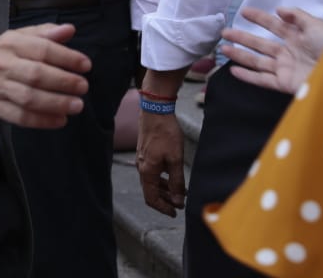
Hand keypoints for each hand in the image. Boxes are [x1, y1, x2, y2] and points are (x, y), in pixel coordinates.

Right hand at [0, 23, 90, 128]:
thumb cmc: (2, 52)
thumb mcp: (20, 36)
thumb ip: (46, 33)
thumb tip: (70, 30)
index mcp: (12, 43)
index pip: (42, 49)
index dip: (66, 57)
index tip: (86, 65)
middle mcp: (3, 65)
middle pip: (36, 74)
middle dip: (63, 82)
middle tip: (83, 86)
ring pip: (28, 98)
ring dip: (56, 103)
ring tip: (77, 105)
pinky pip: (20, 117)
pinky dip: (42, 121)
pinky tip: (60, 120)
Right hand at [136, 99, 186, 215]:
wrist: (156, 110)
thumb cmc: (165, 133)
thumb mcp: (175, 159)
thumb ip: (177, 182)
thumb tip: (178, 201)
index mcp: (147, 171)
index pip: (151, 198)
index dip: (163, 208)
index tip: (176, 213)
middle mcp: (142, 167)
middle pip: (151, 191)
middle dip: (166, 200)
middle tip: (180, 205)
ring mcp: (143, 159)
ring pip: (152, 182)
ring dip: (165, 190)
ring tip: (180, 193)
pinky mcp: (146, 153)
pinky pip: (152, 172)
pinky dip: (163, 179)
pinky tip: (173, 177)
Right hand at [222, 6, 322, 94]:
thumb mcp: (316, 25)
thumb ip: (296, 16)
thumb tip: (278, 10)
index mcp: (296, 36)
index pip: (273, 25)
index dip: (259, 18)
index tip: (243, 11)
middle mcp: (288, 52)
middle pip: (260, 43)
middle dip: (243, 37)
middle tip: (225, 32)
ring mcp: (285, 68)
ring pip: (257, 61)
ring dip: (240, 54)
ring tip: (223, 48)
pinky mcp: (284, 83)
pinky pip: (262, 79)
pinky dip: (247, 76)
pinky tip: (233, 70)